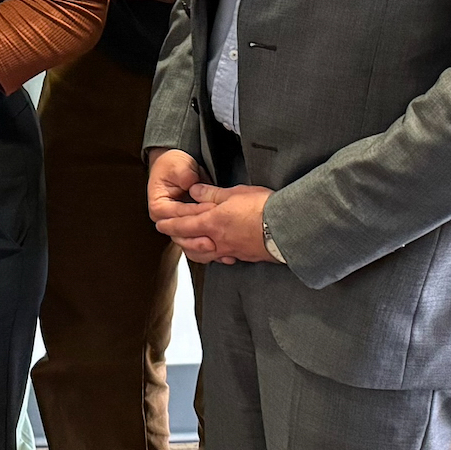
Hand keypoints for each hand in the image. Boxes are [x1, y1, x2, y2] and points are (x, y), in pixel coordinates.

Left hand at [147, 150, 271, 264]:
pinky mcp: (245, 257)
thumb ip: (211, 194)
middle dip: (178, 239)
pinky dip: (215, 255)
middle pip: (190, 243)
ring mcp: (232, 251)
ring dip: (195, 249)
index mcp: (212, 223)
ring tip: (191, 243)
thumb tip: (194, 191)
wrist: (290, 228)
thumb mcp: (235, 193)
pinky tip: (217, 250)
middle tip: (171, 235)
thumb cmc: (264, 207)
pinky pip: (224, 258)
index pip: (182, 226)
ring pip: (205, 254)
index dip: (169, 225)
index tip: (160, 224)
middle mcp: (218, 241)